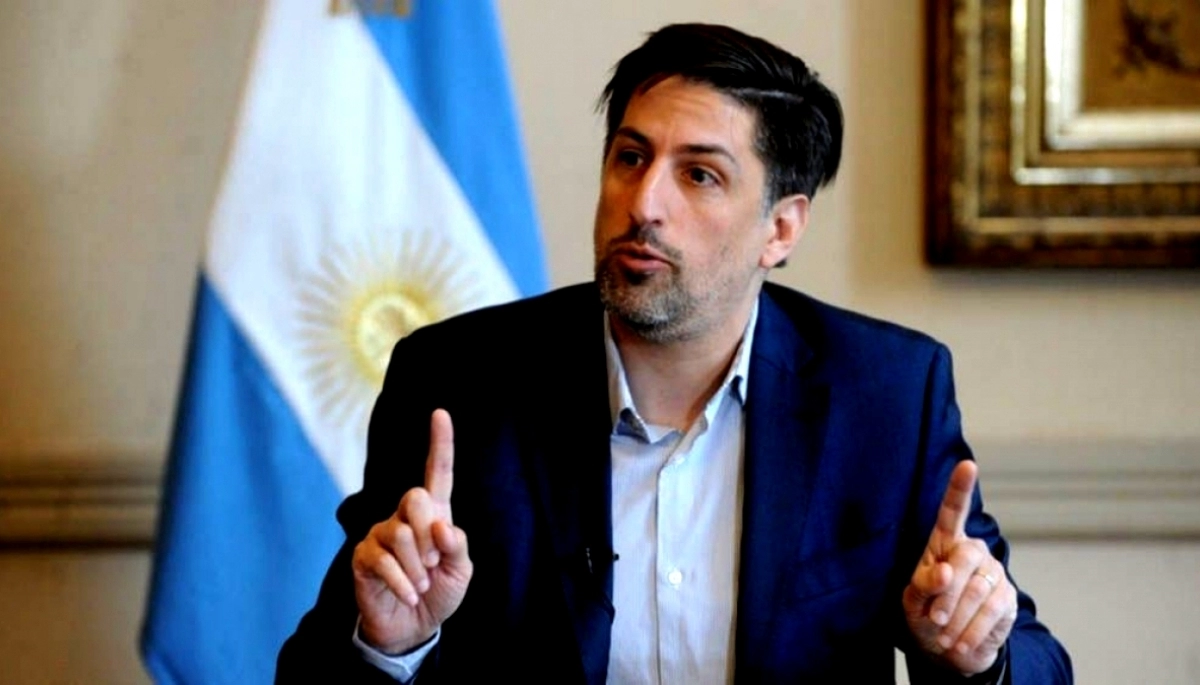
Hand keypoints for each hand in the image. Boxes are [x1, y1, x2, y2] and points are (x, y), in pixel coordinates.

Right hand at [352, 409, 472, 653]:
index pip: (437, 473)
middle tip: (433, 564)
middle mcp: (404, 517)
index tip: (440, 413)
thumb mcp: (460, 571)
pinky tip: (410, 595)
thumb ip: (457, 545)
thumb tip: (441, 525)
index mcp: (434, 514)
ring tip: (421, 585)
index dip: (440, 443)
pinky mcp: (363, 556)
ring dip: (418, 567)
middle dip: (428, 534)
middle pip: (414, 497)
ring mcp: (380, 534)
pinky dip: (404, 582)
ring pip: (400, 534)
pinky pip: (384, 560)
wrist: (412, 627)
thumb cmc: (438, 593)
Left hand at [903, 460, 1016, 675]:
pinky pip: (992, 613)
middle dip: (947, 593)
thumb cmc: (925, 614)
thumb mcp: (912, 600)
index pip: (953, 511)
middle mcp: (973, 551)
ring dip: (957, 619)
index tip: (967, 465)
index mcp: (944, 543)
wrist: (950, 648)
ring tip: (944, 637)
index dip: (960, 488)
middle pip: (964, 558)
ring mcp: (993, 572)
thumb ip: (923, 583)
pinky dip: (972, 632)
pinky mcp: (1008, 598)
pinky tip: (960, 644)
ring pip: (977, 590)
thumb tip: (944, 571)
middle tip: (935, 619)